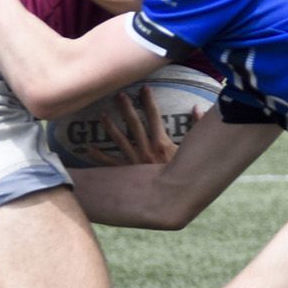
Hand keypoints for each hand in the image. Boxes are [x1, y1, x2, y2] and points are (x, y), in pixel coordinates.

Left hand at [83, 86, 201, 165]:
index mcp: (161, 144)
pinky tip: (89, 148)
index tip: (144, 88)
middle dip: (127, 108)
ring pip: (120, 140)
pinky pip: (110, 164)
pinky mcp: (127, 174)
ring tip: (103, 115)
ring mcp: (135, 162)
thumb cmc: (184, 176)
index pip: (154, 116)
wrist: (174, 198)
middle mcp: (146, 150)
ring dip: (110, 127)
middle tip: (119, 95)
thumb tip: (198, 107)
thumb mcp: (192, 152)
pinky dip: (99, 157)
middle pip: (134, 124)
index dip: (149, 101)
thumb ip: (197, 127)